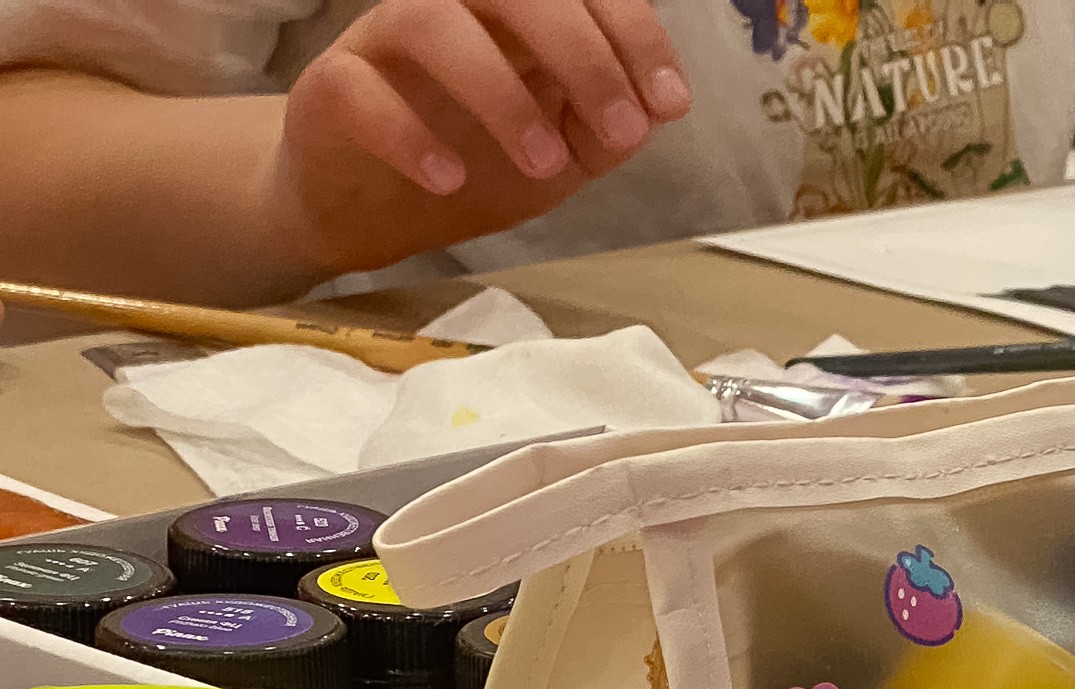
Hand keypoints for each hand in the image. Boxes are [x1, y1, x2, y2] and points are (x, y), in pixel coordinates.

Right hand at [274, 0, 691, 276]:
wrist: (373, 209)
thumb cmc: (473, 160)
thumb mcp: (564, 152)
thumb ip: (606, 129)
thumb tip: (652, 109)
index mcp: (513, 16)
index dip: (631, 31)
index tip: (670, 101)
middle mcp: (449, 8)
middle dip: (581, 53)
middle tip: (619, 129)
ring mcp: (384, 40)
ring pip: (431, 20)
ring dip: (499, 92)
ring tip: (543, 163)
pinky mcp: (331, 86)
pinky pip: (358, 88)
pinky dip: (408, 134)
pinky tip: (448, 179)